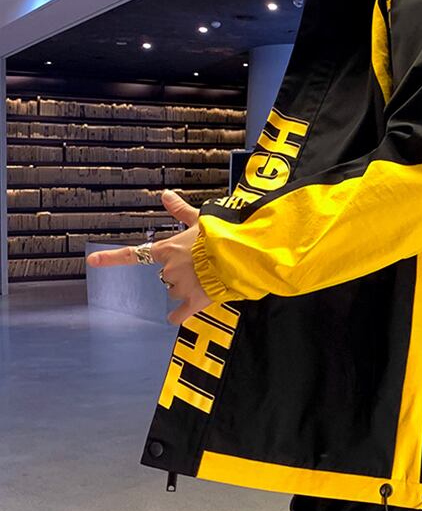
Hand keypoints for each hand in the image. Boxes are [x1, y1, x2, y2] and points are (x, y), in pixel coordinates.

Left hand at [85, 190, 212, 325]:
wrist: (240, 253)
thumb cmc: (222, 234)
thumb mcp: (200, 218)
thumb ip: (180, 210)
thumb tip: (166, 194)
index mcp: (168, 249)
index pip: (133, 255)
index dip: (111, 258)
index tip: (92, 261)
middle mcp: (170, 269)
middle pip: (166, 275)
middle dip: (179, 272)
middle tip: (199, 264)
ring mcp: (181, 287)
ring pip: (175, 292)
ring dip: (186, 288)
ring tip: (206, 278)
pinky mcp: (194, 301)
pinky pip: (178, 314)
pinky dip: (178, 316)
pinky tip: (179, 315)